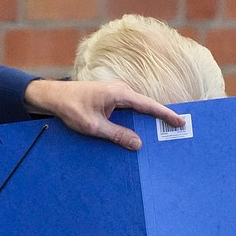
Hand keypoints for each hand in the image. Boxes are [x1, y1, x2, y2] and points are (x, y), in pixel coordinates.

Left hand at [23, 79, 183, 150]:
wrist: (55, 96)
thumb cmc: (72, 108)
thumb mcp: (93, 126)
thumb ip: (116, 135)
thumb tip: (137, 144)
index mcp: (120, 94)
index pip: (149, 106)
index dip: (165, 114)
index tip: (180, 122)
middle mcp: (122, 91)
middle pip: (146, 107)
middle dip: (160, 118)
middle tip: (176, 130)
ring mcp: (117, 94)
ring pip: (138, 110)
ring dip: (147, 120)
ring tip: (161, 133)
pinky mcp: (111, 99)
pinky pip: (129, 110)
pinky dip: (136, 119)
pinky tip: (138, 131)